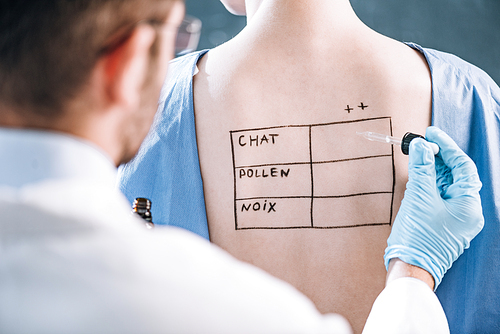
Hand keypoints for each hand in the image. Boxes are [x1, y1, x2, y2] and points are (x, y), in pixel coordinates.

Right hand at [384, 126, 483, 288]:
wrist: (409, 268)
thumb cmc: (418, 238)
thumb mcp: (419, 198)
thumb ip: (421, 169)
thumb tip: (421, 145)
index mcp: (469, 205)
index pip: (463, 167)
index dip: (447, 147)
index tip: (431, 133)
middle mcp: (466, 211)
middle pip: (455, 175)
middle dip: (438, 158)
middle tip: (420, 143)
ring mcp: (454, 218)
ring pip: (445, 185)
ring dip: (431, 170)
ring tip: (416, 157)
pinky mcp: (442, 222)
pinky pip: (438, 196)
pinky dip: (428, 184)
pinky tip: (417, 177)